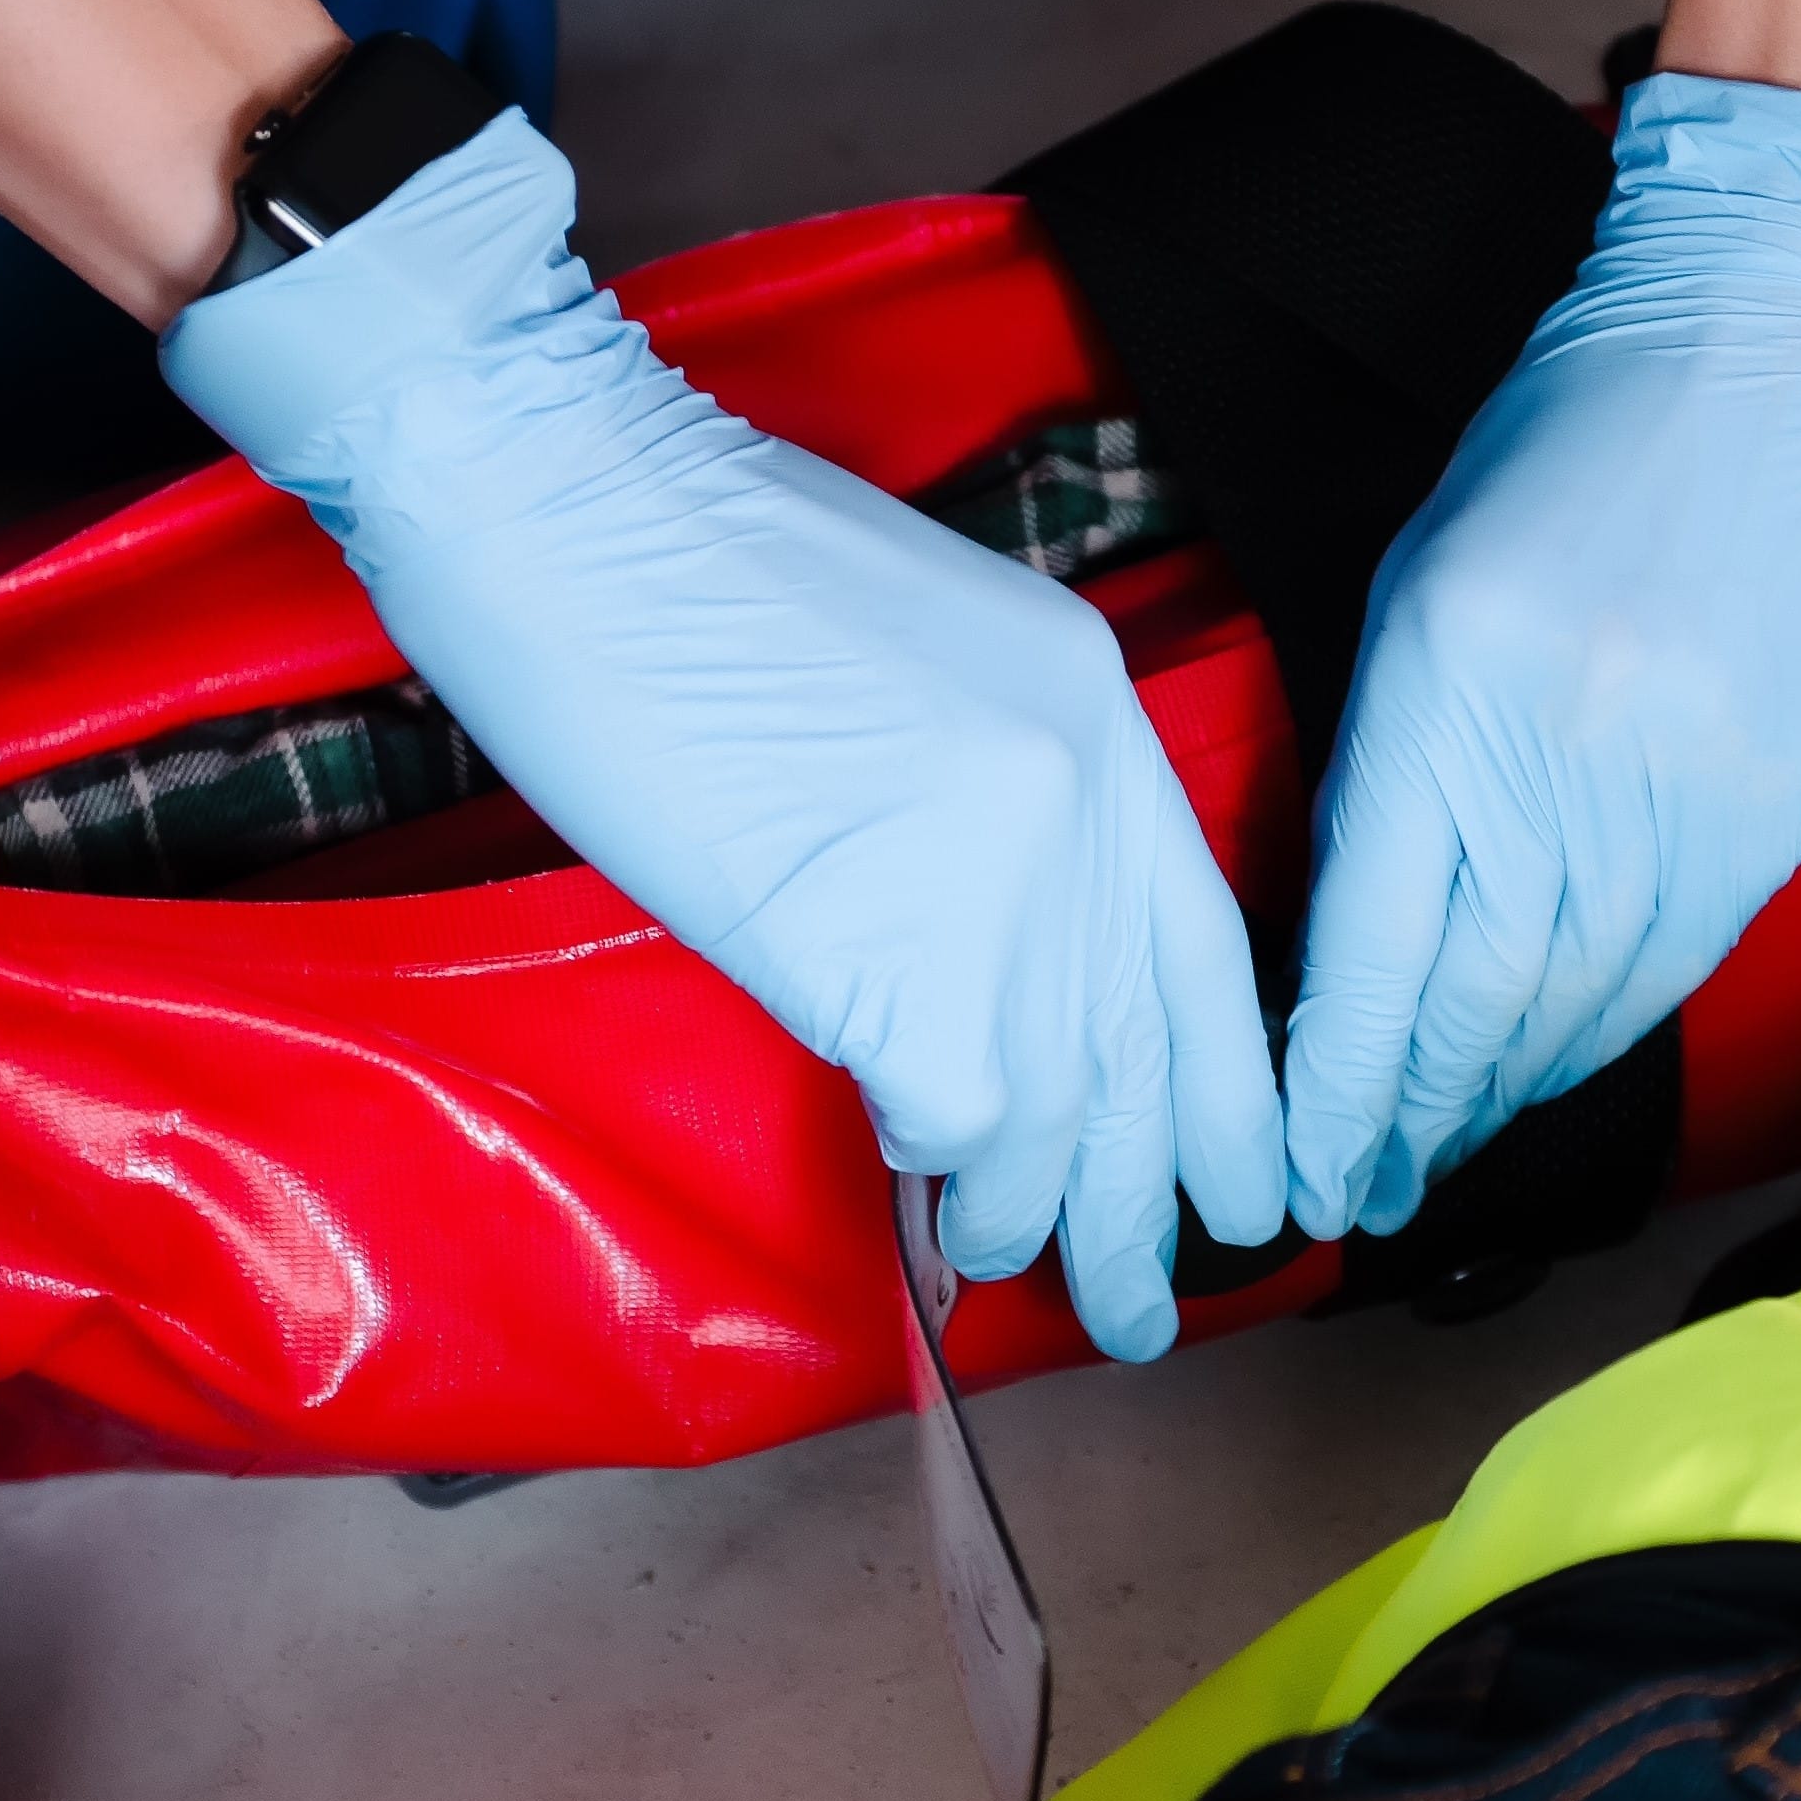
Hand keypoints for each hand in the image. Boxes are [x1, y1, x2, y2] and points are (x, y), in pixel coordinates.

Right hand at [170, 112, 1279, 1359]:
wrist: (564, 498)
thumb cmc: (682, 558)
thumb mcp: (913, 650)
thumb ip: (984, 789)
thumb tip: (972, 932)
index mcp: (1095, 709)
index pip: (1205, 938)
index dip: (1225, 1078)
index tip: (1236, 1173)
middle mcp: (1080, 798)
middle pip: (1157, 1047)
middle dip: (1161, 1192)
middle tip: (1156, 1303)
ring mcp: (999, 877)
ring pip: (1061, 1108)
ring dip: (1031, 1211)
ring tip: (1016, 1272)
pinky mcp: (892, 950)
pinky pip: (954, 1117)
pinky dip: (933, 1169)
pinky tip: (912, 1191)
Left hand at [1281, 74, 1800, 1236]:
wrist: (1797, 322)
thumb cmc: (1593, 418)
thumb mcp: (1432, 571)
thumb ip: (1394, 744)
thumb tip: (1365, 913)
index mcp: (1451, 684)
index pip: (1373, 942)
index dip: (1333, 1075)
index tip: (1298, 1156)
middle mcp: (1569, 754)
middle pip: (1476, 999)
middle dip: (1407, 1117)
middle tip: (1362, 1193)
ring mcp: (1690, 785)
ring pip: (1581, 1001)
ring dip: (1504, 1093)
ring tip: (1442, 1155)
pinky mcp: (1784, 801)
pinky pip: (1677, 958)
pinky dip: (1607, 1030)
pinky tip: (1557, 1069)